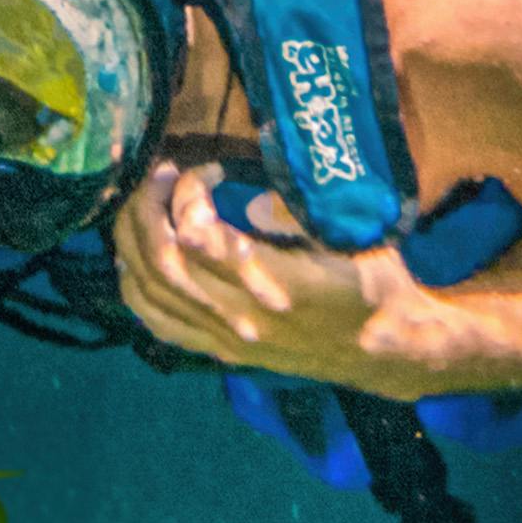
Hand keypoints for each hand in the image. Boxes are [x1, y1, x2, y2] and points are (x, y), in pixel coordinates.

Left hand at [112, 162, 440, 397]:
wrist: (389, 351)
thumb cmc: (373, 282)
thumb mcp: (345, 233)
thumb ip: (291, 209)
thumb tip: (246, 191)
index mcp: (273, 283)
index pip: (196, 235)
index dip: (188, 192)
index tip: (209, 169)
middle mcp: (240, 316)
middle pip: (161, 260)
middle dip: (148, 205)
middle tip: (163, 174)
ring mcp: (226, 339)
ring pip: (150, 291)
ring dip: (133, 239)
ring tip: (145, 203)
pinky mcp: (222, 353)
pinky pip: (158, 323)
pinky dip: (134, 287)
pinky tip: (132, 256)